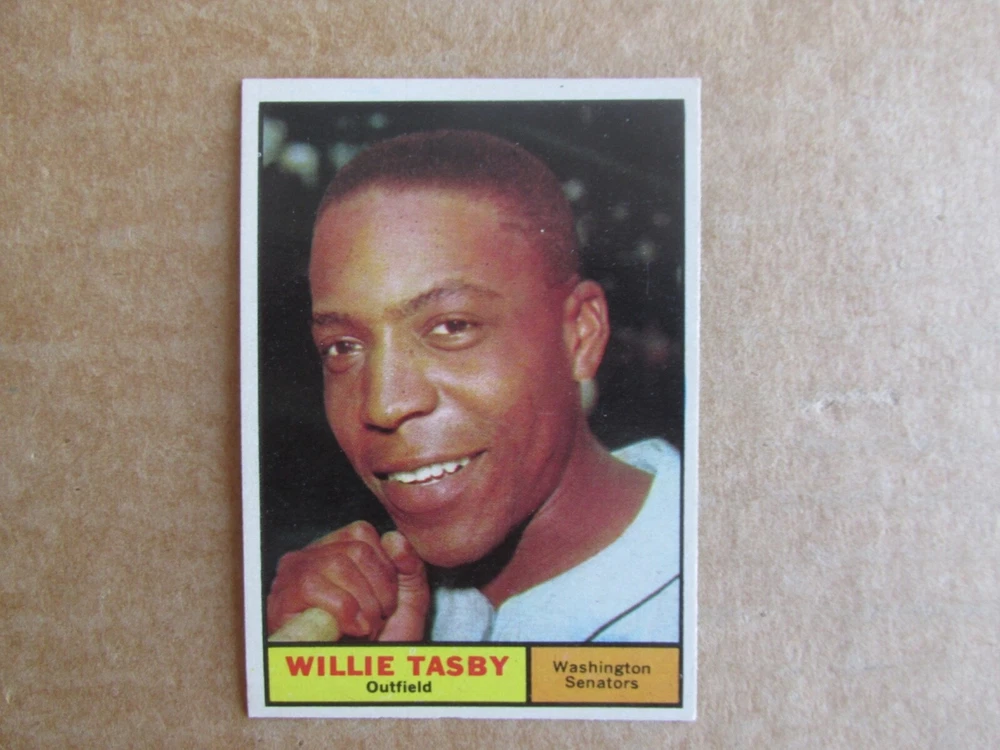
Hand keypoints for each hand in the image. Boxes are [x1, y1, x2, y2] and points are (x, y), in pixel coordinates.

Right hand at [266, 521, 429, 641]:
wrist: (358, 684)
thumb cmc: (378, 644)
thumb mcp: (406, 601)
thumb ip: (409, 565)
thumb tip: (394, 538)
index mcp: (336, 551)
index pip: (362, 533)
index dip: (385, 567)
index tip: (388, 600)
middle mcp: (310, 558)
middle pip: (356, 549)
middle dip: (379, 590)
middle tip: (378, 619)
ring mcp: (291, 576)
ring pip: (338, 564)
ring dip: (363, 603)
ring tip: (365, 628)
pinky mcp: (280, 599)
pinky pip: (314, 586)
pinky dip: (343, 610)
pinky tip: (350, 630)